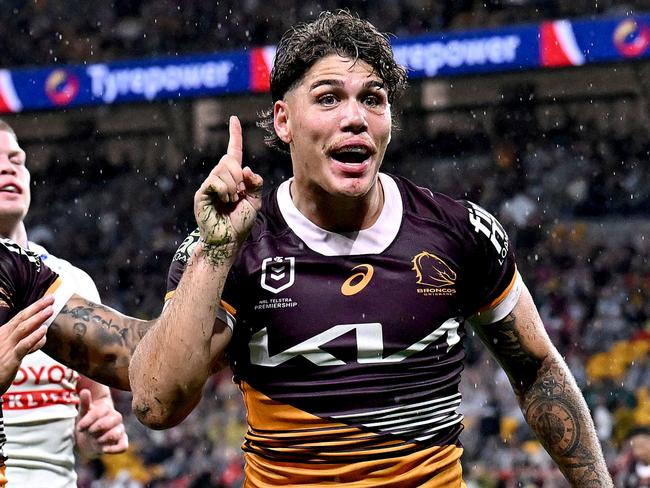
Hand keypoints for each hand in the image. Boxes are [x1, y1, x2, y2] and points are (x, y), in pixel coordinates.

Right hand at [0, 295, 53, 393]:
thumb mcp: (11, 351)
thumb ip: (25, 342)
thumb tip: (42, 336)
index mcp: (3, 334)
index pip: (20, 317)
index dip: (34, 307)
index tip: (47, 299)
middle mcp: (4, 338)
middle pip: (22, 319)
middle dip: (37, 307)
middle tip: (51, 298)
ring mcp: (6, 347)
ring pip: (23, 329)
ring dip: (37, 318)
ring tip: (50, 310)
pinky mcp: (10, 360)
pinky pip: (23, 346)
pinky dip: (34, 337)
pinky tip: (44, 331)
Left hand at [75, 388, 128, 456]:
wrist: (87, 441)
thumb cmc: (86, 424)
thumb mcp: (83, 413)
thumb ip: (84, 403)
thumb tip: (84, 391)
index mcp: (108, 409)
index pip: (103, 410)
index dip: (90, 419)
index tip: (79, 427)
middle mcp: (116, 418)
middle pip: (115, 418)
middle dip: (98, 427)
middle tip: (89, 432)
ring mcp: (119, 430)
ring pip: (117, 432)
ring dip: (104, 438)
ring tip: (95, 440)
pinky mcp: (120, 442)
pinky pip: (123, 446)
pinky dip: (114, 449)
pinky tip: (104, 449)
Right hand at [194, 115, 262, 249]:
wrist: (228, 239)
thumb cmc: (240, 221)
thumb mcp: (255, 199)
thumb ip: (255, 182)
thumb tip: (245, 168)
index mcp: (233, 177)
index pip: (234, 151)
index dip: (234, 135)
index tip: (233, 120)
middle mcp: (220, 177)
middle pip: (229, 160)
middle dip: (238, 176)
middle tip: (239, 194)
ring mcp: (210, 184)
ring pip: (223, 170)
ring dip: (233, 187)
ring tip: (231, 201)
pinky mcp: (202, 192)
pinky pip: (215, 181)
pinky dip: (224, 191)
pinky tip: (223, 201)